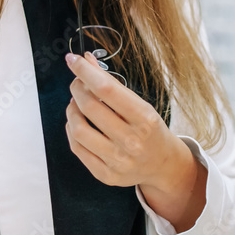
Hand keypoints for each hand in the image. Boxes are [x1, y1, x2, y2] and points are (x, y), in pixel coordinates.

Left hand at [64, 51, 187, 189]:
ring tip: (76, 104)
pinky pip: (77, 148)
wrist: (163, 165)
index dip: (85, 71)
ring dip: (71, 110)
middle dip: (77, 88)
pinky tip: (77, 122)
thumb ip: (112, 83)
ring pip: (79, 129)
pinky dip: (71, 130)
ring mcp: (118, 160)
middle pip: (89, 107)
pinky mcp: (106, 175)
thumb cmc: (150, 129)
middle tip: (77, 83)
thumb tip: (86, 60)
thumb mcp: (139, 103)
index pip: (107, 89)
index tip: (73, 60)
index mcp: (144, 118)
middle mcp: (132, 141)